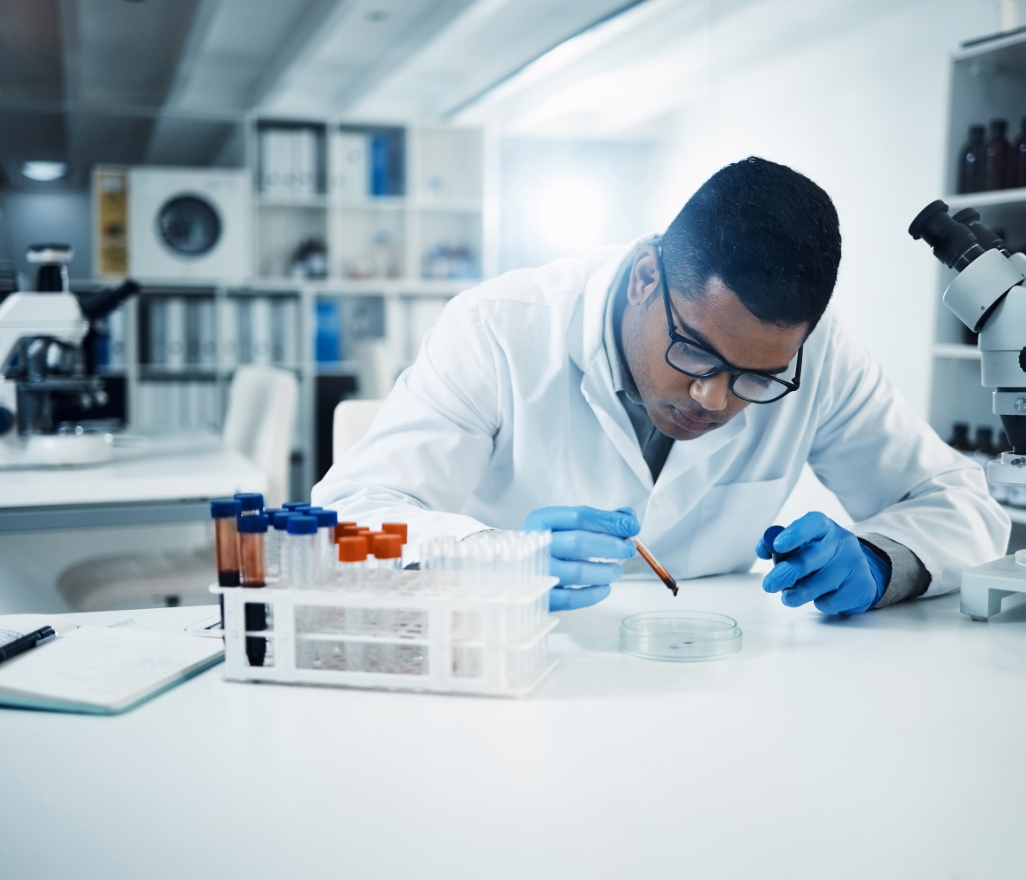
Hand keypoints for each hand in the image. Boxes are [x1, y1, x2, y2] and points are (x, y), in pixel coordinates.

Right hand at [523, 506, 639, 610]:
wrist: (519, 569)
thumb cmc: (549, 545)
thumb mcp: (567, 525)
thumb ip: (599, 520)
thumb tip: (628, 520)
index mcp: (541, 521)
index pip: (579, 516)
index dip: (609, 521)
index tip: (631, 526)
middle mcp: (534, 545)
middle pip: (578, 542)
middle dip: (610, 545)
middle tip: (628, 549)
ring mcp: (535, 572)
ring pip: (577, 572)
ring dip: (605, 571)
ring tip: (616, 570)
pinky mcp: (541, 597)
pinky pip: (571, 599)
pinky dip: (593, 594)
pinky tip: (605, 587)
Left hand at [757, 512, 889, 614]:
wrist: (856, 574)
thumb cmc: (819, 558)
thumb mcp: (801, 546)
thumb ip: (779, 547)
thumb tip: (763, 549)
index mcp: (825, 527)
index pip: (813, 523)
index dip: (794, 534)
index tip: (777, 545)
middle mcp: (842, 541)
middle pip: (810, 559)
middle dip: (785, 574)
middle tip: (769, 585)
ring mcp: (855, 563)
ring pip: (820, 583)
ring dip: (798, 593)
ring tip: (788, 597)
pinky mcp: (862, 586)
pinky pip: (832, 600)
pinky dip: (819, 602)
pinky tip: (819, 597)